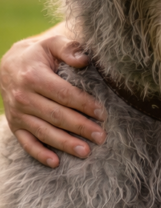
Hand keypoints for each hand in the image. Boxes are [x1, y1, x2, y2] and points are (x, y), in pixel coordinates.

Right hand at [0, 29, 105, 167]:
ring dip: (65, 144)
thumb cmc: (39, 55)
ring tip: (86, 152)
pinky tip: (56, 163)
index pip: (64, 94)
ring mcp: (18, 113)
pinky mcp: (15, 125)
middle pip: (56, 115)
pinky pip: (27, 143)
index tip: (103, 114)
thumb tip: (84, 59)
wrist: (10, 65)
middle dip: (80, 127)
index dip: (84, 104)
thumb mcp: (51, 44)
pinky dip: (40, 154)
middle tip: (101, 136)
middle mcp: (23, 96)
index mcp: (33, 76)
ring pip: (44, 132)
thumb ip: (68, 48)